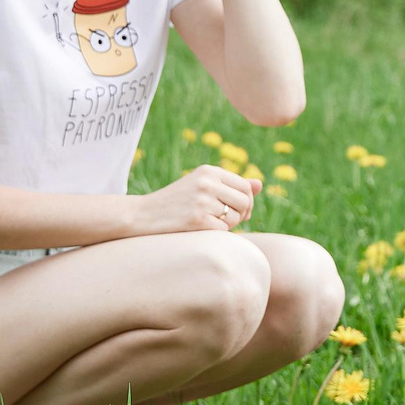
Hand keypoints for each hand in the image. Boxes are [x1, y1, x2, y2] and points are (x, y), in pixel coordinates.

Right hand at [131, 165, 259, 235]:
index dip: (248, 201)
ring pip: (236, 218)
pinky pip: (224, 231)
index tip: (238, 211)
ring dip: (228, 226)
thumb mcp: (202, 186)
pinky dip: (217, 234)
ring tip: (210, 223)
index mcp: (209, 171)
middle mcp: (207, 183)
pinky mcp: (198, 219)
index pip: (246, 187)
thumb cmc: (176, 202)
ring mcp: (202, 201)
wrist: (143, 215)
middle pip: (245, 202)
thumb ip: (231, 185)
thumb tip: (260, 184)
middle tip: (227, 221)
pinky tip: (202, 230)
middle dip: (242, 215)